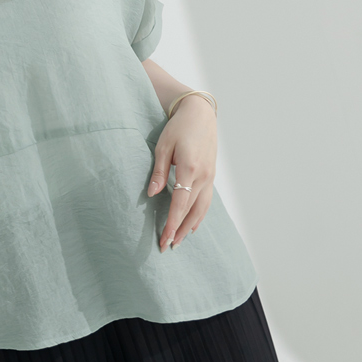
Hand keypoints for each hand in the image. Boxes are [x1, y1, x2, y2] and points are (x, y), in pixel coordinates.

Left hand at [147, 95, 216, 250]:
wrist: (200, 114)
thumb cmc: (178, 128)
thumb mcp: (162, 147)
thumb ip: (158, 172)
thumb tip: (150, 194)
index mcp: (189, 168)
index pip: (180, 203)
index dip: (172, 223)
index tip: (164, 238)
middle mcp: (203, 176)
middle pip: (191, 211)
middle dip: (179, 230)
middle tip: (168, 247)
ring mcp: (210, 177)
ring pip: (202, 209)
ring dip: (190, 227)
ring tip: (179, 242)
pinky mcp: (211, 176)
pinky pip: (206, 201)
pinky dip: (199, 216)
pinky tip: (193, 226)